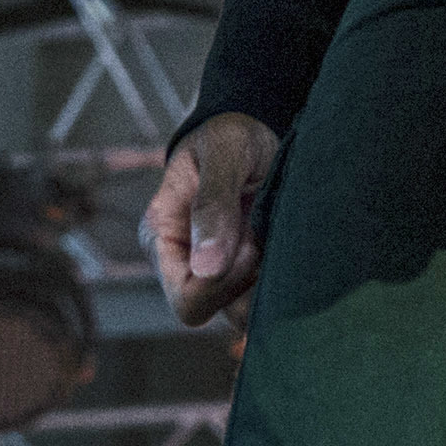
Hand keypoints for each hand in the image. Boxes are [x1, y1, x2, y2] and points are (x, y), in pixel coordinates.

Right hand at [144, 111, 278, 328]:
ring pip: (243, 312)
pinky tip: (284, 246)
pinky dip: (280, 281)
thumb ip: (213, 203)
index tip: (249, 243)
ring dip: (267, 283)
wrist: (252, 132)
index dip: (222, 283)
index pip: (186, 300)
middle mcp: (184, 263)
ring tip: (274, 236)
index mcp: (162, 237)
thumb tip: (206, 267)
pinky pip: (263, 299)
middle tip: (263, 236)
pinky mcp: (243, 273)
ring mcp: (215, 272)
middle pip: (215, 312)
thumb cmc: (229, 135)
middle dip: (246, 282)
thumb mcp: (223, 151)